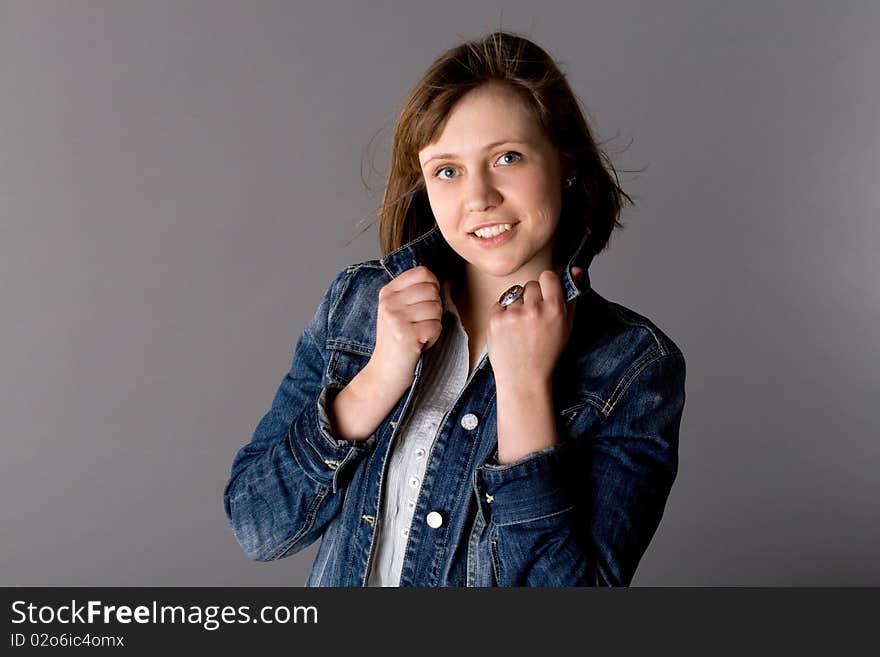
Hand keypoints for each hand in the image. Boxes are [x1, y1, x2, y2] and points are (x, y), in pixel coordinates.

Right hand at [367, 265, 442, 392]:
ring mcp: (397, 319)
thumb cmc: (397, 339)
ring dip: (433, 324)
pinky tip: (419, 343)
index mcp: (387, 292)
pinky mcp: (407, 336)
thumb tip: (437, 278)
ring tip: (418, 334)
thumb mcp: (397, 309)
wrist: (384, 371)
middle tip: (420, 323)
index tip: (425, 302)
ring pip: (437, 308)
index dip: (433, 285)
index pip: (422, 272)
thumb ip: (412, 291)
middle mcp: (389, 303)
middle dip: (434, 308)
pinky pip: (436, 326)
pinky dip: (433, 337)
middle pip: (432, 290)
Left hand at [486, 266, 582, 387]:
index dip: (548, 284)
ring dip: (518, 306)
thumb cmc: (546, 355)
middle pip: (531, 284)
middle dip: (533, 297)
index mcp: (554, 310)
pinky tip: (510, 330)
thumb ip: (571, 297)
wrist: (523, 378)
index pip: (549, 276)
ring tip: (521, 327)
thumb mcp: (566, 328)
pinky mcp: (495, 319)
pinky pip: (500, 303)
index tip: (547, 293)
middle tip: (533, 317)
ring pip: (515, 294)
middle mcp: (533, 309)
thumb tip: (575, 270)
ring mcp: (512, 314)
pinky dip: (503, 313)